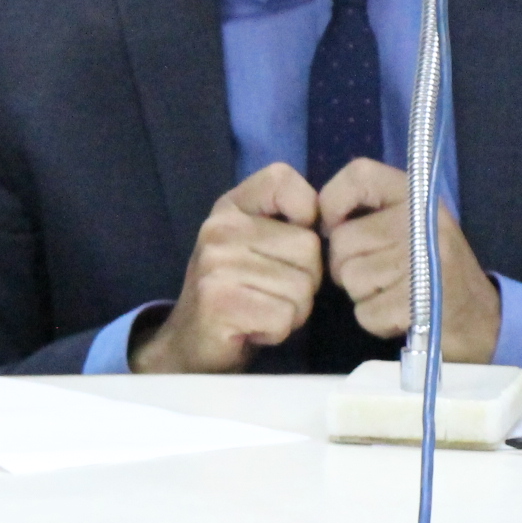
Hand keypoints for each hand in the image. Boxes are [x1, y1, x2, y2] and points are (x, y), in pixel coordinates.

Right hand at [133, 164, 322, 372]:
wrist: (191, 342)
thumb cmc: (237, 291)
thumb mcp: (255, 243)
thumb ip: (288, 224)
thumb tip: (330, 224)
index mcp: (230, 207)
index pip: (281, 179)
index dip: (305, 212)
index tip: (290, 245)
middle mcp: (219, 228)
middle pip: (308, 247)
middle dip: (305, 280)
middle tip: (272, 292)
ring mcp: (217, 265)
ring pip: (302, 287)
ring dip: (293, 310)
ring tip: (262, 310)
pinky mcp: (221, 303)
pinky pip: (285, 316)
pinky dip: (278, 330)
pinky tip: (254, 328)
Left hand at [316, 159, 501, 362]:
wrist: (480, 318)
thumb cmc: (431, 267)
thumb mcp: (411, 224)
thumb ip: (370, 212)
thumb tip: (318, 219)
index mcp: (417, 195)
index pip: (360, 174)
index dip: (333, 200)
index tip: (335, 226)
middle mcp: (423, 222)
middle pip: (344, 240)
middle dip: (347, 264)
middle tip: (377, 273)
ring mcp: (424, 263)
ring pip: (351, 277)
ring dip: (362, 294)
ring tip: (392, 292)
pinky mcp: (421, 304)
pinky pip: (365, 312)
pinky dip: (375, 320)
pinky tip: (399, 314)